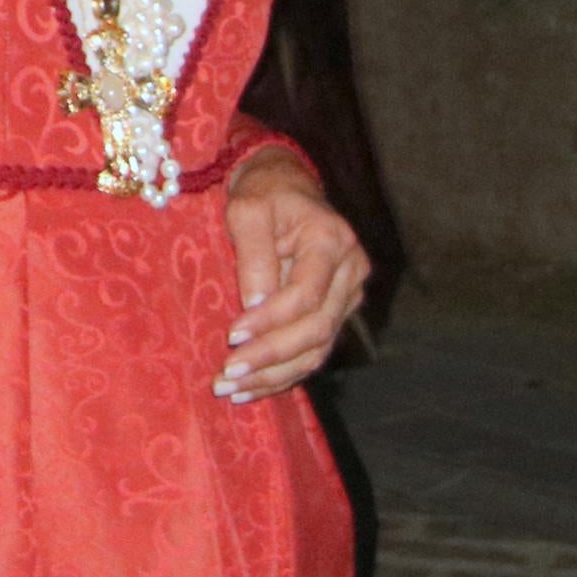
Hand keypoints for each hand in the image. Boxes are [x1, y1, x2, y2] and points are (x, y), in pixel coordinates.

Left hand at [218, 151, 364, 399]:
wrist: (285, 185)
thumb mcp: (247, 210)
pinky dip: (284, 373)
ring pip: (318, 348)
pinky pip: (314, 350)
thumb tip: (254, 306)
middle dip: (270, 357)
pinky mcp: (336, 312)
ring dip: (275, 375)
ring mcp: (348, 296)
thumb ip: (254, 254)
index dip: (270, 321)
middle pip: (316, 330)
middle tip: (226, 376)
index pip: (306, 296)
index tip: (231, 336)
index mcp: (333, 242)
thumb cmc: (263, 193)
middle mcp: (351, 272)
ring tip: (232, 391)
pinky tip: (251, 389)